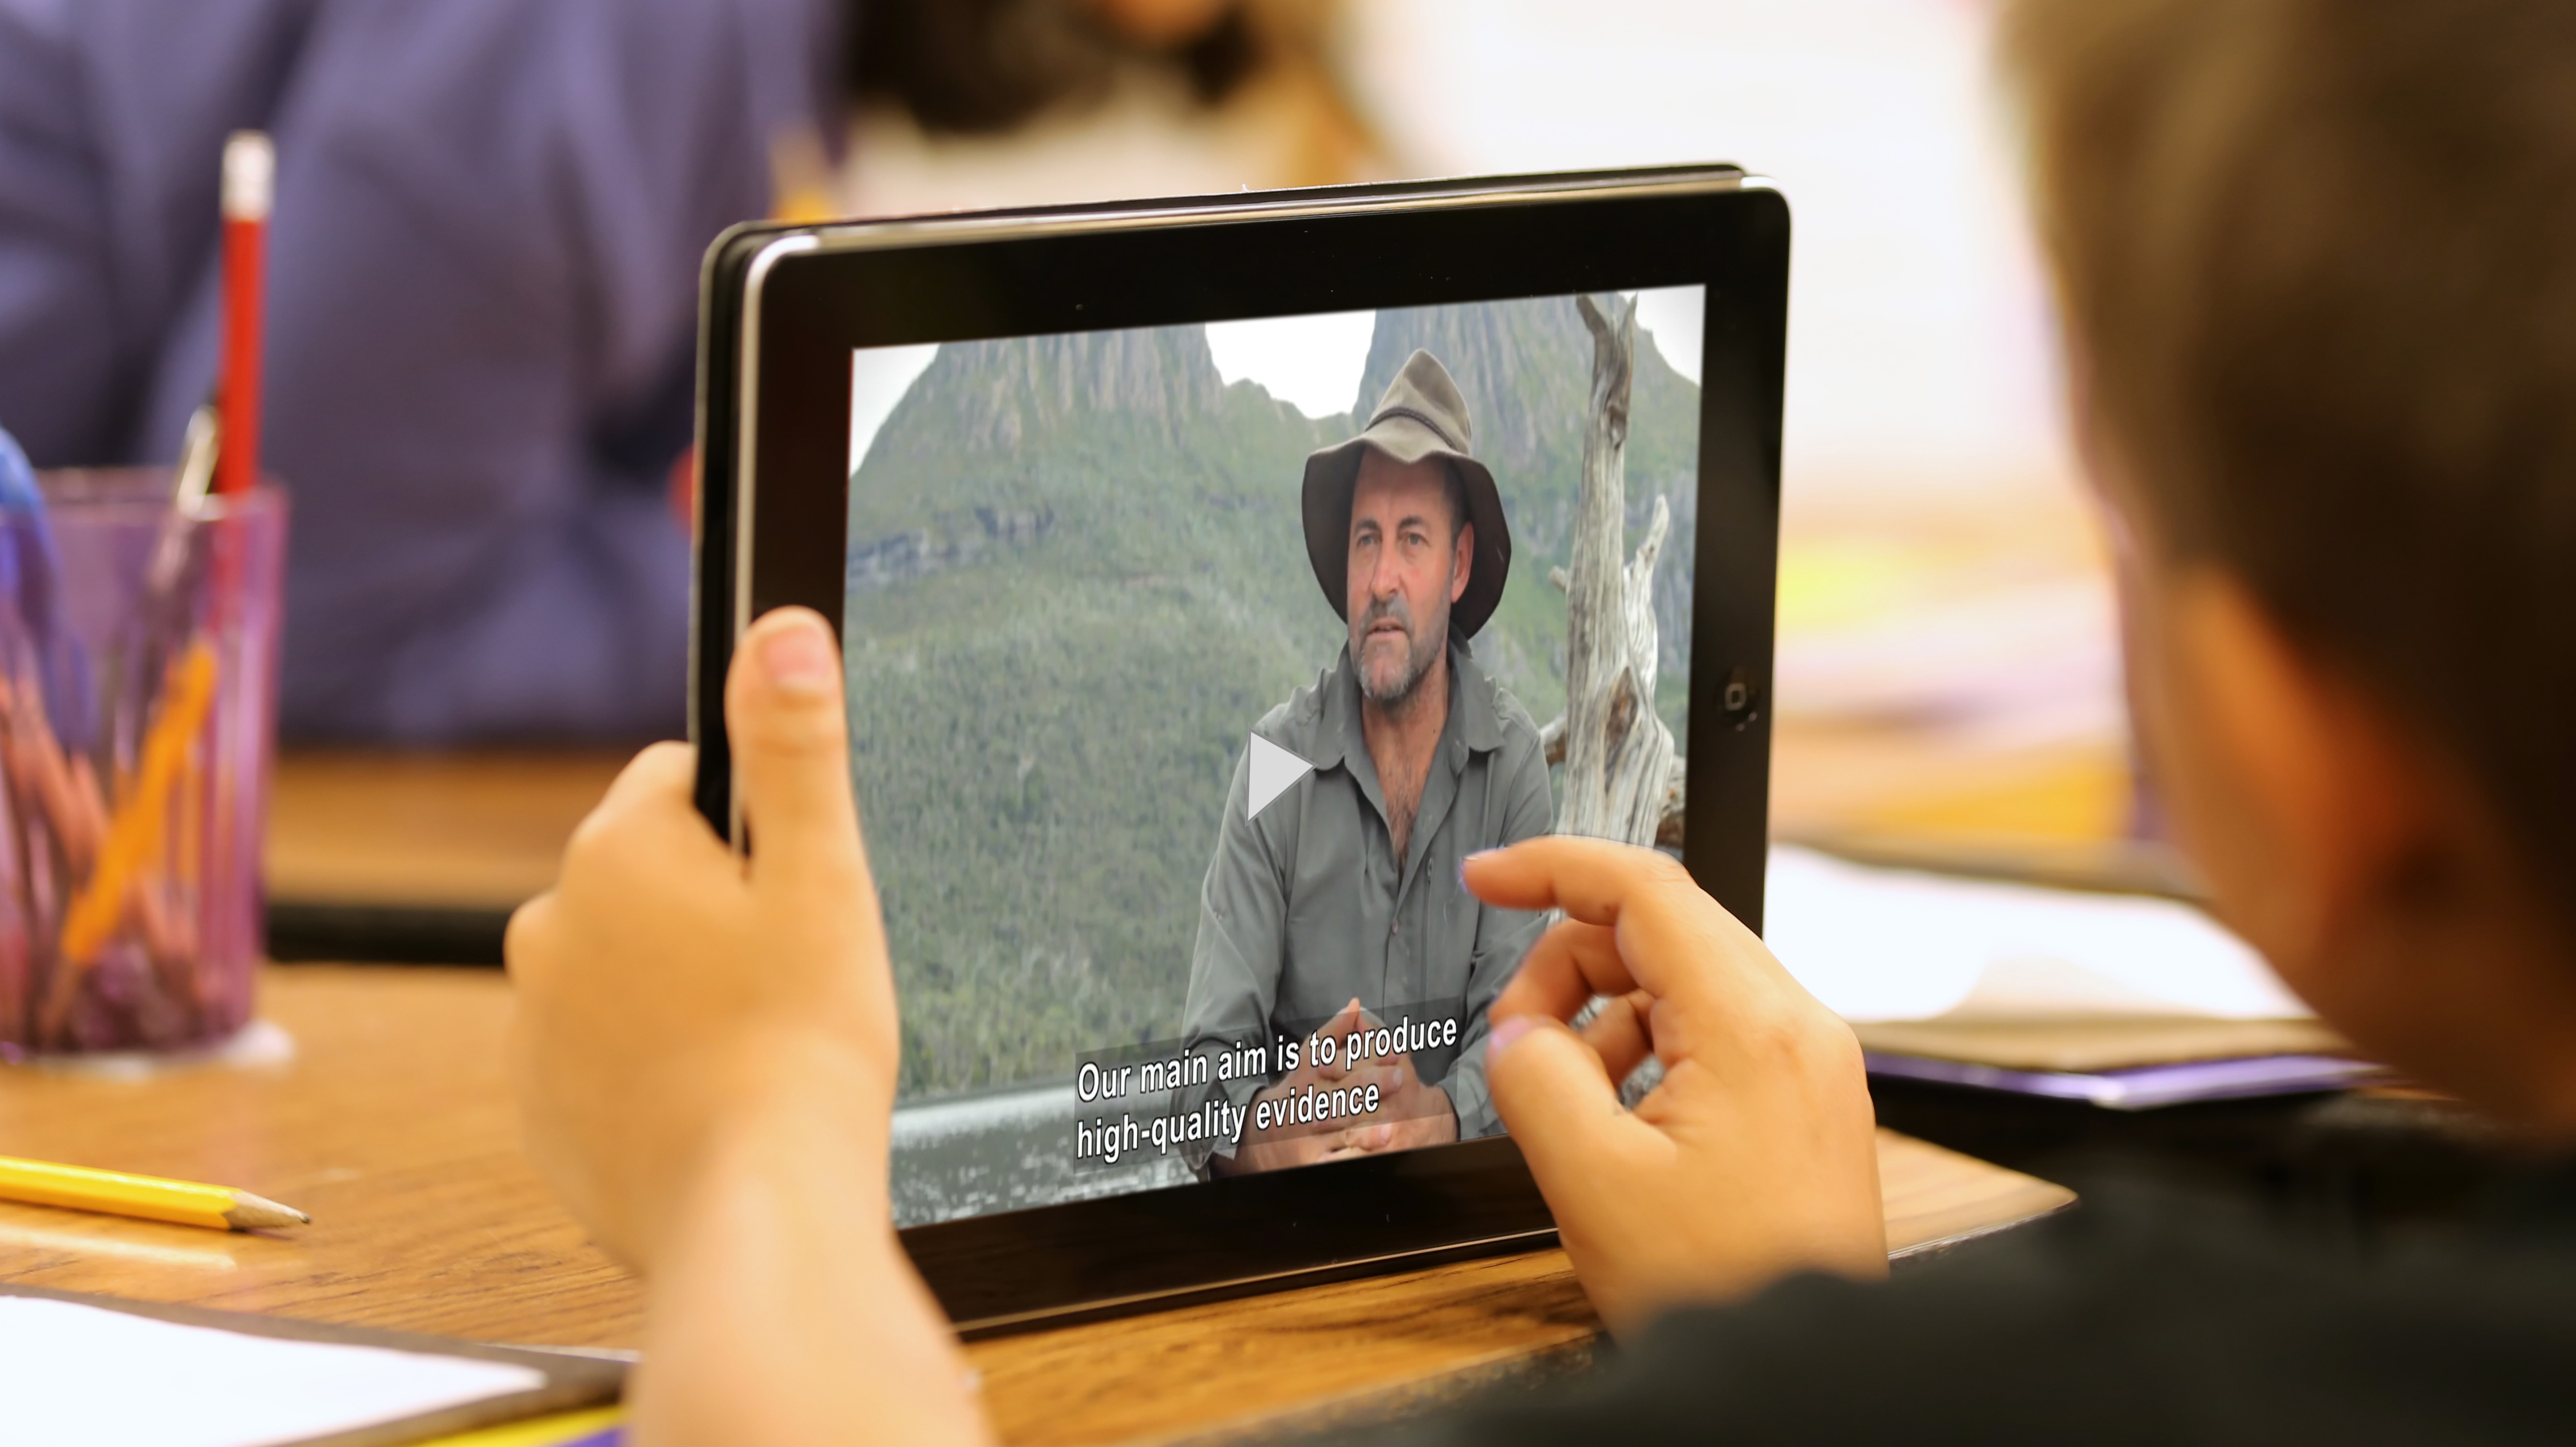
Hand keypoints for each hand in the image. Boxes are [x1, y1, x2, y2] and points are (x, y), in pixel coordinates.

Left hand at [506, 606, 897, 1270]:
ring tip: (752, 1046)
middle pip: (650, 877)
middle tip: (783, 978)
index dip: (754, 830)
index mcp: (618, 850)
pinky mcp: (541, 1108)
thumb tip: (779, 629)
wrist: (755, 1212)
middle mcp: (552, 925)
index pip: (683, 782)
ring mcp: (535, 1023)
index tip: (791, 893)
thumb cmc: (801, 1045)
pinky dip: (650, 1069)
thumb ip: (796, 743)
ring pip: (625, 967)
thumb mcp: (823, 874)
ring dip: (678, 990)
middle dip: (711, 911)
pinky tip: (712, 1098)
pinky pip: (601, 1054)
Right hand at [1222, 999, 1459, 1171]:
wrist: (1257, 1134)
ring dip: (1364, 1132)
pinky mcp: (1311, 1162)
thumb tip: (1356, 1004)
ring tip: (1389, 1129)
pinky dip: (1351, 1162)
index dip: (1370, 1060)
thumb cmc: (1296, 1090)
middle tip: (1401, 1080)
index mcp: (1311, 1077)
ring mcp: (1308, 1137)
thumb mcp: (1309, 1058)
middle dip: (1372, 1088)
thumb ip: (1334, 1032)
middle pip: (1342, 1096)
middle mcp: (1309, 1106)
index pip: (1343, 1065)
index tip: (1397, 1054)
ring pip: (1339, 1133)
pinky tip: (1371, 1160)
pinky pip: (1334, 1162)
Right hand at [1465, 838, 1884, 1336]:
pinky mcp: (1805, 1100)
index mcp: (1752, 1027)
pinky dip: (1646, 1053)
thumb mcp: (1593, 1184)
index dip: (1551, 866)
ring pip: (1683, 983)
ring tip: (1564, 1096)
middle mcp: (1796, 1028)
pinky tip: (1614, 1121)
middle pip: (1661, 930)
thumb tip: (1517, 1033)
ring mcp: (1809, 1063)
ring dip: (1603, 1015)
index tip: (1487, 876)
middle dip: (1567, 963)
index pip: (1645, 888)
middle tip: (1513, 1033)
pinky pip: (1712, 1034)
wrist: (1804, 1376)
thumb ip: (1535, 1079)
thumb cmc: (1727, 1291)